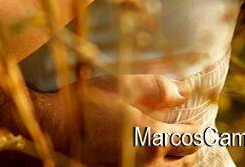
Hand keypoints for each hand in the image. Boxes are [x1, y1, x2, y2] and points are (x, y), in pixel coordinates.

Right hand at [40, 74, 203, 164]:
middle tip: (187, 131)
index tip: (193, 118)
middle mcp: (147, 166)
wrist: (47, 132)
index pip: (192, 138)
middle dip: (190, 145)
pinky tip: (148, 156)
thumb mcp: (122, 86)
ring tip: (173, 146)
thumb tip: (185, 90)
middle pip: (185, 160)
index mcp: (152, 140)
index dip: (196, 127)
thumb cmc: (84, 104)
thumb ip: (158, 88)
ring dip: (175, 160)